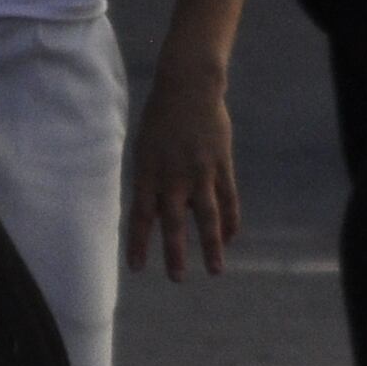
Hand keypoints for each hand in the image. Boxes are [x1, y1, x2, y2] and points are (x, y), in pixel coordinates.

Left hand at [124, 53, 238, 280]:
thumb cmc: (161, 118)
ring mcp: (200, 171)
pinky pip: (227, 198)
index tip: (136, 268)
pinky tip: (230, 238)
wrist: (188, 86)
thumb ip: (150, 182)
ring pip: (206, 216)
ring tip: (215, 270)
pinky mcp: (221, 164)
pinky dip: (230, 220)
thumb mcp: (146, 149)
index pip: (140, 215)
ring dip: (211, 246)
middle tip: (177, 279)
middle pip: (174, 222)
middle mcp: (173, 176)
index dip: (138, 243)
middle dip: (175, 253)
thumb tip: (157, 215)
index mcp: (148, 172)